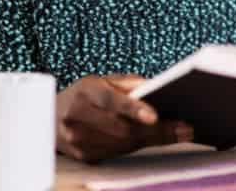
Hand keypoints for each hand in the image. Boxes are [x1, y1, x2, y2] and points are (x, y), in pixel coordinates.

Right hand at [55, 74, 193, 162]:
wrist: (49, 118)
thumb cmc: (85, 95)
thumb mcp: (103, 80)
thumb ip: (129, 83)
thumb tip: (157, 88)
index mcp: (85, 91)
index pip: (111, 101)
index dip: (133, 109)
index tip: (154, 116)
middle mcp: (78, 116)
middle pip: (123, 128)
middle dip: (157, 130)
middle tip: (185, 127)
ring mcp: (78, 140)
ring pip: (124, 144)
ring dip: (154, 139)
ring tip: (180, 132)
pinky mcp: (83, 156)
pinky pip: (119, 153)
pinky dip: (139, 145)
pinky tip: (157, 138)